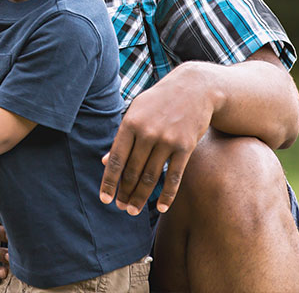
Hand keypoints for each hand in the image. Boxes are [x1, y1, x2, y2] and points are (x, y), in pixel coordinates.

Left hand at [99, 64, 213, 214]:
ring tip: (133, 210)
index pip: (117, 159)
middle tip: (120, 208)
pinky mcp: (185, 147)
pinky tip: (161, 208)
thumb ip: (122, 138)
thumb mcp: (135, 113)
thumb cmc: (158, 102)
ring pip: (150, 177)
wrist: (194, 88)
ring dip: (140, 197)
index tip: (104, 199)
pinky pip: (174, 176)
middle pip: (132, 171)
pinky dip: (167, 195)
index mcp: (130, 123)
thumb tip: (106, 162)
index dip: (109, 182)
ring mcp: (167, 140)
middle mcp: (147, 133)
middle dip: (125, 192)